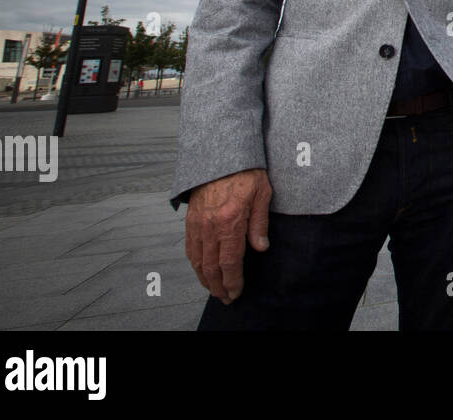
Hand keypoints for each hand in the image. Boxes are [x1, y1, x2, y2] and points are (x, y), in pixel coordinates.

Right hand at [185, 168, 271, 304]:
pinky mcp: (190, 219)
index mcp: (229, 221)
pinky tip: (201, 269)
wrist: (221, 153)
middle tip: (226, 297)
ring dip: (204, 278)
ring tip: (213, 289)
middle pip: (211, 266)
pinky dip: (194, 262)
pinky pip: (190, 246)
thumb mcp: (262, 193)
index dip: (233, 281)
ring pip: (197, 259)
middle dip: (218, 286)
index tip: (236, 292)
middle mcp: (210, 225)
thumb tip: (261, 248)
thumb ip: (259, 223)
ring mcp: (197, 223)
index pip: (230, 261)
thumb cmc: (245, 171)